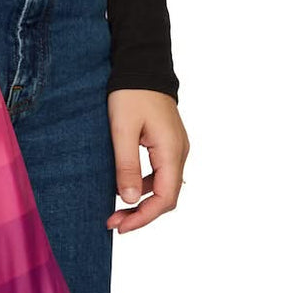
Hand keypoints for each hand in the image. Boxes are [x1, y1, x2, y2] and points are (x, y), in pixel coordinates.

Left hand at [106, 89, 188, 232]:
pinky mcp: (167, 144)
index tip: (121, 227)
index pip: (165, 198)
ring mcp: (175, 149)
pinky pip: (160, 174)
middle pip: (166, 197)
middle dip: (141, 214)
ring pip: (163, 187)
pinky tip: (124, 188)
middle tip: (113, 222)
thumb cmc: (130, 94)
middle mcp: (179, 153)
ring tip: (116, 210)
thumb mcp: (122, 129)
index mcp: (171, 151)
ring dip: (141, 202)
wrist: (142, 66)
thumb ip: (126, 165)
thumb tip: (130, 199)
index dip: (144, 218)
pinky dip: (144, 186)